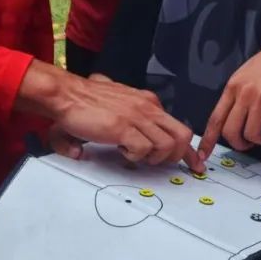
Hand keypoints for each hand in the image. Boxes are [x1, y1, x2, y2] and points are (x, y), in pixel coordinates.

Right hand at [17, 61, 200, 170]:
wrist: (65, 94)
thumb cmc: (84, 101)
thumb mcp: (114, 105)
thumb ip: (122, 121)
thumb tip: (125, 135)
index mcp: (147, 102)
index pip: (178, 126)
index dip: (189, 150)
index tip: (195, 165)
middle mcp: (147, 107)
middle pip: (182, 136)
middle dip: (178, 157)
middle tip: (160, 163)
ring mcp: (136, 117)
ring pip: (167, 145)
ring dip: (154, 158)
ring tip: (136, 156)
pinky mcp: (123, 127)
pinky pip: (143, 149)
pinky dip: (135, 157)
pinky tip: (121, 151)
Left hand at [198, 24, 260, 159]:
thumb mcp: (250, 72)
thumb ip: (241, 93)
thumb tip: (237, 117)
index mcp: (233, 85)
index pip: (216, 118)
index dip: (208, 140)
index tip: (203, 154)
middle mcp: (244, 92)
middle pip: (231, 131)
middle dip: (240, 144)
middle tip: (250, 143)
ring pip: (252, 133)